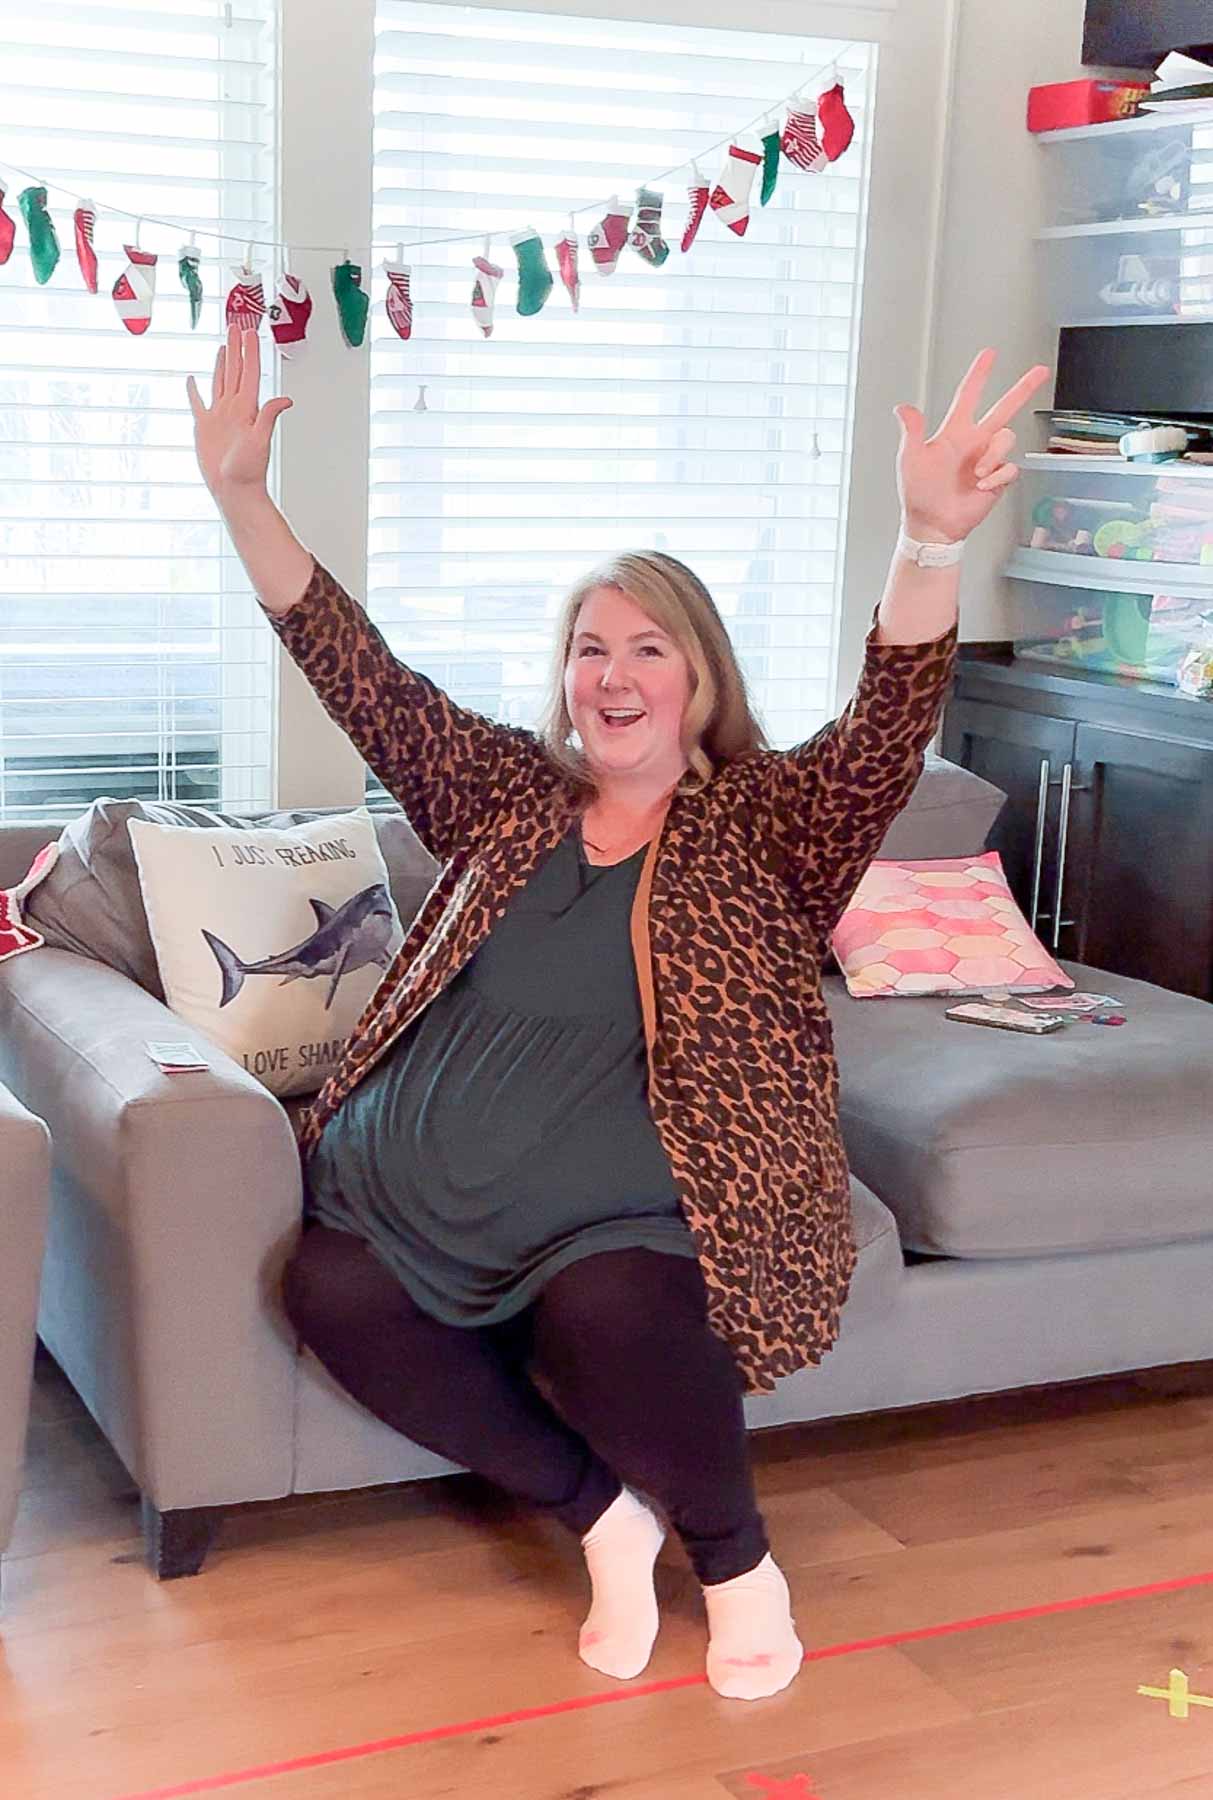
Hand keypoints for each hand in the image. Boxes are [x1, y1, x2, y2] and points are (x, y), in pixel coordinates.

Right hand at [186, 324, 292, 500]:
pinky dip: (194, 391)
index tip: (250, 331)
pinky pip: (198, 403)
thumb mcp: (261, 441)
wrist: (234, 490)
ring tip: (224, 345)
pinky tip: (192, 380)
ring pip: (220, 381)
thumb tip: (287, 400)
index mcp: (246, 408)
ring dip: (222, 362)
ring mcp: (219, 416)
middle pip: (235, 370)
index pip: (248, 372)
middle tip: (237, 325)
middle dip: (237, 347)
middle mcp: (234, 408)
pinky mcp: (205, 427)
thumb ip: (269, 417)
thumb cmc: (248, 471)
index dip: (249, 351)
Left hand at [894, 348, 1051, 543]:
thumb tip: (903, 408)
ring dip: (993, 455)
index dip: (980, 374)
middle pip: (1005, 408)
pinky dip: (997, 476)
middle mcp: (975, 442)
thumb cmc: (919, 494)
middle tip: (1040, 371)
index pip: (969, 396)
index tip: (989, 354)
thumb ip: (912, 432)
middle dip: (1023, 388)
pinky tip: (982, 486)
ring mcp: (988, 459)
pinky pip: (1010, 467)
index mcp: (954, 432)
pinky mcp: (998, 478)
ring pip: (1007, 439)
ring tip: (976, 475)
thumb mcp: (911, 459)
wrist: (933, 525)